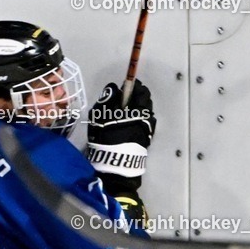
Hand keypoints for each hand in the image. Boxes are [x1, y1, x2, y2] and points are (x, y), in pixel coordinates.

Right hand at [86, 80, 155, 195]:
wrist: (114, 162)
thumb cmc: (106, 136)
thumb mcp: (100, 115)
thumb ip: (107, 99)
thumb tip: (114, 87)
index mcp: (138, 108)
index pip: (141, 90)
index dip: (133, 86)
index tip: (124, 87)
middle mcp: (147, 116)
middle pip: (146, 101)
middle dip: (137, 98)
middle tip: (124, 101)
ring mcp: (148, 128)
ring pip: (146, 113)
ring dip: (139, 110)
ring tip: (127, 114)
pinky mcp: (147, 139)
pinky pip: (145, 124)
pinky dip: (140, 121)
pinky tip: (130, 126)